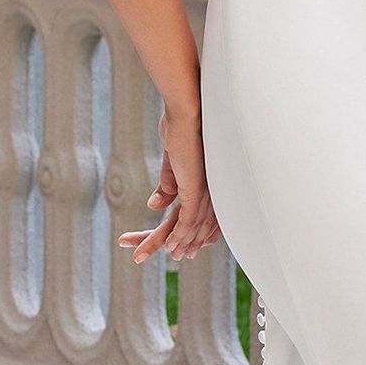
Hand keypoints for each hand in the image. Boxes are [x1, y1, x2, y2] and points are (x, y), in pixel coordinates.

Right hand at [120, 105, 220, 265]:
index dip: (193, 231)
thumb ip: (167, 183)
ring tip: (166, 255)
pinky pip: (188, 220)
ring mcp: (205, 191)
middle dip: (185, 242)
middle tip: (174, 255)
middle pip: (198, 224)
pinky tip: (171, 247)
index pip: (203, 213)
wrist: (188, 109)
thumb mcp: (172, 160)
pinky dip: (179, 235)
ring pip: (192, 227)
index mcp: (208, 181)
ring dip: (178, 242)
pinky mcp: (196, 189)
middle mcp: (211, 189)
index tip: (180, 244)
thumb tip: (154, 205)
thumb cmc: (181, 125)